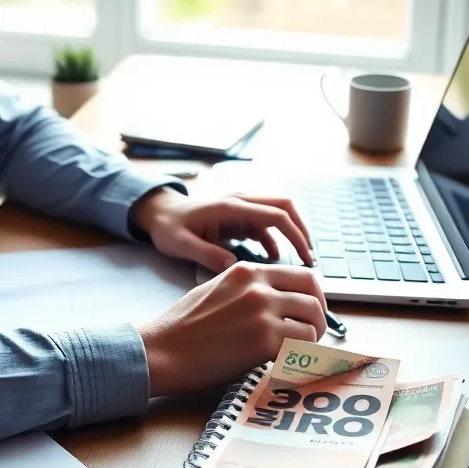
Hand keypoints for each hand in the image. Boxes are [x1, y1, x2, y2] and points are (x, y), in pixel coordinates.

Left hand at [129, 188, 313, 272]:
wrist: (158, 213)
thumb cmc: (168, 227)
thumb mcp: (182, 244)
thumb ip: (207, 254)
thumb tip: (234, 266)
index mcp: (230, 206)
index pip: (275, 214)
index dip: (295, 235)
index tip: (306, 257)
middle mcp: (240, 201)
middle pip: (284, 207)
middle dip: (301, 231)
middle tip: (310, 258)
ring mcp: (240, 208)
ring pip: (277, 215)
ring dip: (290, 235)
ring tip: (298, 263)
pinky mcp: (238, 216)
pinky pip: (264, 225)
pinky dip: (274, 240)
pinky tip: (274, 259)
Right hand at [137, 262, 326, 396]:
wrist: (162, 350)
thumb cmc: (183, 326)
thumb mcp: (216, 289)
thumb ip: (248, 288)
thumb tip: (278, 299)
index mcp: (246, 270)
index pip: (302, 274)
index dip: (314, 295)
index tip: (312, 310)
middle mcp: (258, 286)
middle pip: (313, 295)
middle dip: (319, 316)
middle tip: (313, 333)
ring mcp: (262, 312)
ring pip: (313, 322)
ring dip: (310, 339)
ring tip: (296, 350)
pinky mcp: (263, 340)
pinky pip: (301, 345)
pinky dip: (299, 355)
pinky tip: (285, 360)